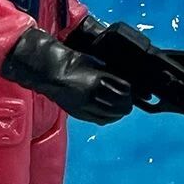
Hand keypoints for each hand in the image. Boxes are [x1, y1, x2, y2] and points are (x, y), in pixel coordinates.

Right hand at [1, 28, 132, 124]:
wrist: (51, 71)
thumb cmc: (73, 62)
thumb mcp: (96, 62)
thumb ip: (110, 73)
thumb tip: (125, 83)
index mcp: (98, 79)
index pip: (125, 90)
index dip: (131, 92)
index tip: (132, 91)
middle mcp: (93, 94)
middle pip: (121, 105)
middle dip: (127, 104)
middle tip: (129, 102)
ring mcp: (86, 105)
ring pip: (112, 115)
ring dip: (119, 112)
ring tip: (121, 109)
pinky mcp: (80, 113)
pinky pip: (100, 120)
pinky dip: (108, 118)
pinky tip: (110, 115)